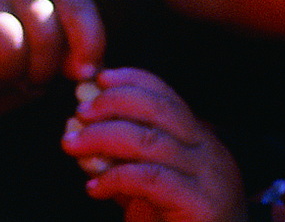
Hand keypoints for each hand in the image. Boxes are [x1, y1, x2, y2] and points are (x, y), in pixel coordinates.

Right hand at [0, 0, 104, 96]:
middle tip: (28, 74)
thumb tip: (87, 72)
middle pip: (45, 36)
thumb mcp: (46, 40)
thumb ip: (71, 52)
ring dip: (6, 73)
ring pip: (7, 51)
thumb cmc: (9, 36)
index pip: (78, 11)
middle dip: (41, 69)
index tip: (84, 73)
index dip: (88, 46)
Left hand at [62, 68, 242, 221]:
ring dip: (103, 137)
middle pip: (160, 109)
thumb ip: (118, 161)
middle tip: (80, 112)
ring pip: (150, 140)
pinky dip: (116, 177)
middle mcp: (210, 154)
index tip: (100, 78)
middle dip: (114, 102)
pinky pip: (150, 178)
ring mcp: (209, 179)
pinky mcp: (201, 205)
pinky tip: (94, 188)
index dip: (133, 81)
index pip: (167, 97)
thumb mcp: (143, 189)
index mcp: (201, 143)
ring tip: (74, 144)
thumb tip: (76, 132)